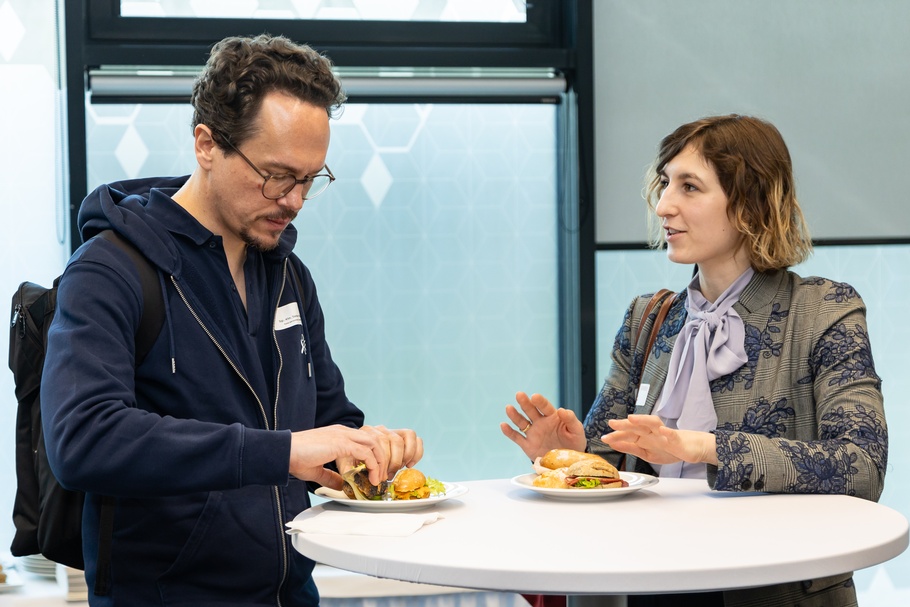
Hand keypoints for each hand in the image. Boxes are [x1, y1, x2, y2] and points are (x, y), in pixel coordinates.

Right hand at [288, 424, 421, 488]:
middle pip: (375, 440)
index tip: (375, 473)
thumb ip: (331, 477)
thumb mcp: (317, 470)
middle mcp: (344, 432)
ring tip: (379, 479)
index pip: (365, 441)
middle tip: (382, 477)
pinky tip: (372, 479)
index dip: (374, 456)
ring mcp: (343, 436)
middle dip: (382, 458)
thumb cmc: (295, 459)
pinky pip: (366, 453)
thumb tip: (342, 486)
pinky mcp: (342, 443)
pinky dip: (373, 466)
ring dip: (381, 463)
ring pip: (374, 445)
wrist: (284, 452)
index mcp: (339, 435)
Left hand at [335, 425, 423, 484]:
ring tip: (398, 469)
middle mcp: (381, 429)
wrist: (355, 445)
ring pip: (406, 437)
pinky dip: (415, 452)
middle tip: (387, 476)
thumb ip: (347, 467)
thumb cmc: (351, 456)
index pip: (379, 443)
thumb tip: (351, 478)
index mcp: (367, 432)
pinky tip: (409, 464)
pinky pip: (415, 438)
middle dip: (393, 462)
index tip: (378, 479)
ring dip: (404, 456)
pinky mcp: (403, 435)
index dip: (381, 464)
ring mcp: (393, 430)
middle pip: (394, 441)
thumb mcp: (345, 461)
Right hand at [500, 392, 586, 460]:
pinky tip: (503, 425)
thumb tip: (562, 410)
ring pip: (521, 422)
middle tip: (520, 395)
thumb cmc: (574, 442)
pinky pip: (517, 437)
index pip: (545, 407)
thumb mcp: (576, 431)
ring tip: (509, 408)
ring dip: (515, 415)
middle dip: (525, 403)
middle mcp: (540, 422)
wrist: (568, 461)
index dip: (540, 401)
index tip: (535, 396)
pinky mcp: (527, 445)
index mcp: (552, 417)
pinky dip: (509, 432)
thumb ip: (570, 420)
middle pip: (530, 411)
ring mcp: (533, 433)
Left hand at [602, 415, 717, 465]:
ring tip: (631, 419)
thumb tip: (613, 443)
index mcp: (644, 436)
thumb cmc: (667, 448)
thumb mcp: (645, 452)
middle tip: (611, 423)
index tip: (604, 437)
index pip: (628, 434)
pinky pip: (672, 434)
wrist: (690, 448)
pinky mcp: (677, 439)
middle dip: (624, 425)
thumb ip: (630, 448)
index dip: (617, 435)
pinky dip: (667, 432)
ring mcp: (664, 434)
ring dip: (642, 420)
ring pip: (652, 424)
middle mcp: (652, 432)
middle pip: (637, 426)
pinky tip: (662, 430)